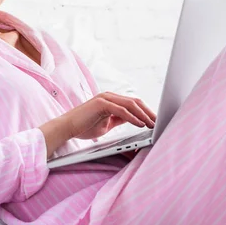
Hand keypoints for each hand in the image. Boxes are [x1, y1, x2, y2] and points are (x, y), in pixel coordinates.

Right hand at [39, 92, 155, 158]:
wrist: (67, 127)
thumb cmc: (84, 126)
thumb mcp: (106, 124)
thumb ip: (119, 119)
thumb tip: (134, 121)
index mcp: (111, 100)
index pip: (133, 103)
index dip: (146, 112)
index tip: (155, 121)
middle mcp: (109, 96)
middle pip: (135, 102)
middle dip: (148, 112)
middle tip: (159, 123)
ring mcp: (105, 98)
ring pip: (130, 104)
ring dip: (143, 115)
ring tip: (152, 124)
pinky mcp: (101, 104)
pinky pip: (121, 110)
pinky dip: (132, 117)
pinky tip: (140, 124)